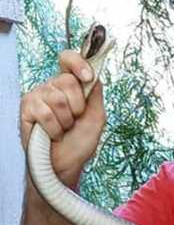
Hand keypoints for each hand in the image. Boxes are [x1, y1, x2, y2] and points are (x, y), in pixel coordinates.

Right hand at [19, 50, 104, 186]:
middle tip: (74, 120)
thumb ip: (95, 93)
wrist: (66, 164)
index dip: (78, 63)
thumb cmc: (80, 141)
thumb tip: (94, 73)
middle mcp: (52, 87)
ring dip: (66, 120)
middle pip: (67, 80)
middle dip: (78, 105)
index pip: (68, 60)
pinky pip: (44, 113)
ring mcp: (38, 96)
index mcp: (70, 85)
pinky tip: (52, 134)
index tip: (88, 76)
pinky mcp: (26, 108)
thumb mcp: (96, 116)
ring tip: (63, 128)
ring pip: (57, 98)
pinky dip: (54, 128)